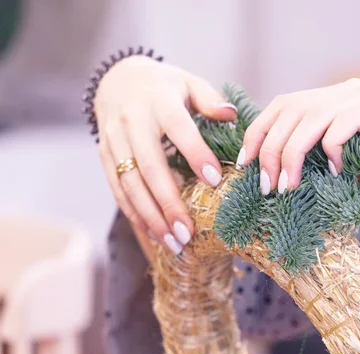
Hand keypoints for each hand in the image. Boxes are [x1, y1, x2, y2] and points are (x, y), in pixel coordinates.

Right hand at [95, 55, 236, 253]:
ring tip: (173, 243)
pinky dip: (134, 214)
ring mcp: (114, 140)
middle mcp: (132, 122)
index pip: (178, 129)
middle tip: (188, 233)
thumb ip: (210, 99)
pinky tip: (153, 235)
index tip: (215, 180)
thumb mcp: (188, 82)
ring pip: (130, 185)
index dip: (195, 154)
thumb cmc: (164, 86)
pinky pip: (118, 189)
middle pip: (150, 167)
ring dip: (151, 217)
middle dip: (169, 203)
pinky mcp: (104, 156)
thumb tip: (231, 115)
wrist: (117, 79)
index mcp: (159, 102)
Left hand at [240, 78, 359, 193]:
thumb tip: (305, 174)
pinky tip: (339, 171)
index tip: (246, 162)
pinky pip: (341, 128)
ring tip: (287, 186)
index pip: (283, 104)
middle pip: (287, 110)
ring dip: (290, 155)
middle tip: (265, 184)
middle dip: (267, 148)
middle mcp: (344, 91)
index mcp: (336, 95)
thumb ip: (336, 149)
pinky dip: (331, 150)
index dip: (258, 130)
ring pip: (307, 120)